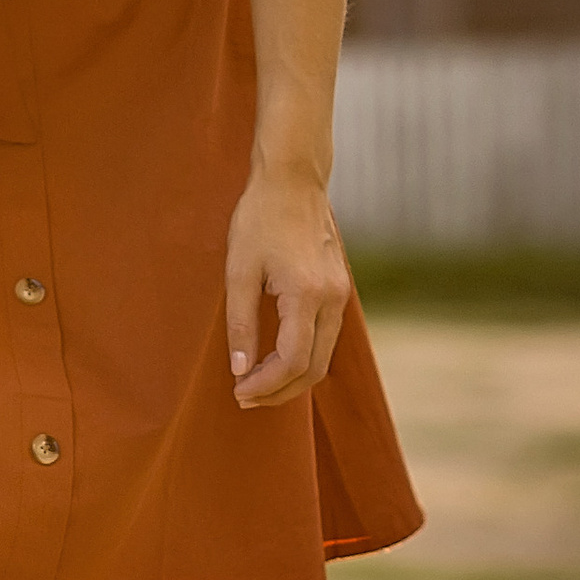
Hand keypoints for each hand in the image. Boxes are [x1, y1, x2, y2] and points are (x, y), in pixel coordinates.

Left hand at [223, 163, 349, 410]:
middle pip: (314, 369)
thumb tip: (240, 369)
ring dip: (293, 378)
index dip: (266, 386)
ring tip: (257, 384)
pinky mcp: (339, 289)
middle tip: (244, 397)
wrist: (292, 181)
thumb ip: (240, 323)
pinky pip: (326, 337)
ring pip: (324, 356)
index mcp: (307, 294)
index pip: (293, 362)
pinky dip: (304, 356)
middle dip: (280, 391)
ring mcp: (341, 295)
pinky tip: (276, 358)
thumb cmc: (260, 219)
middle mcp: (333, 299)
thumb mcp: (238, 271)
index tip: (238, 391)